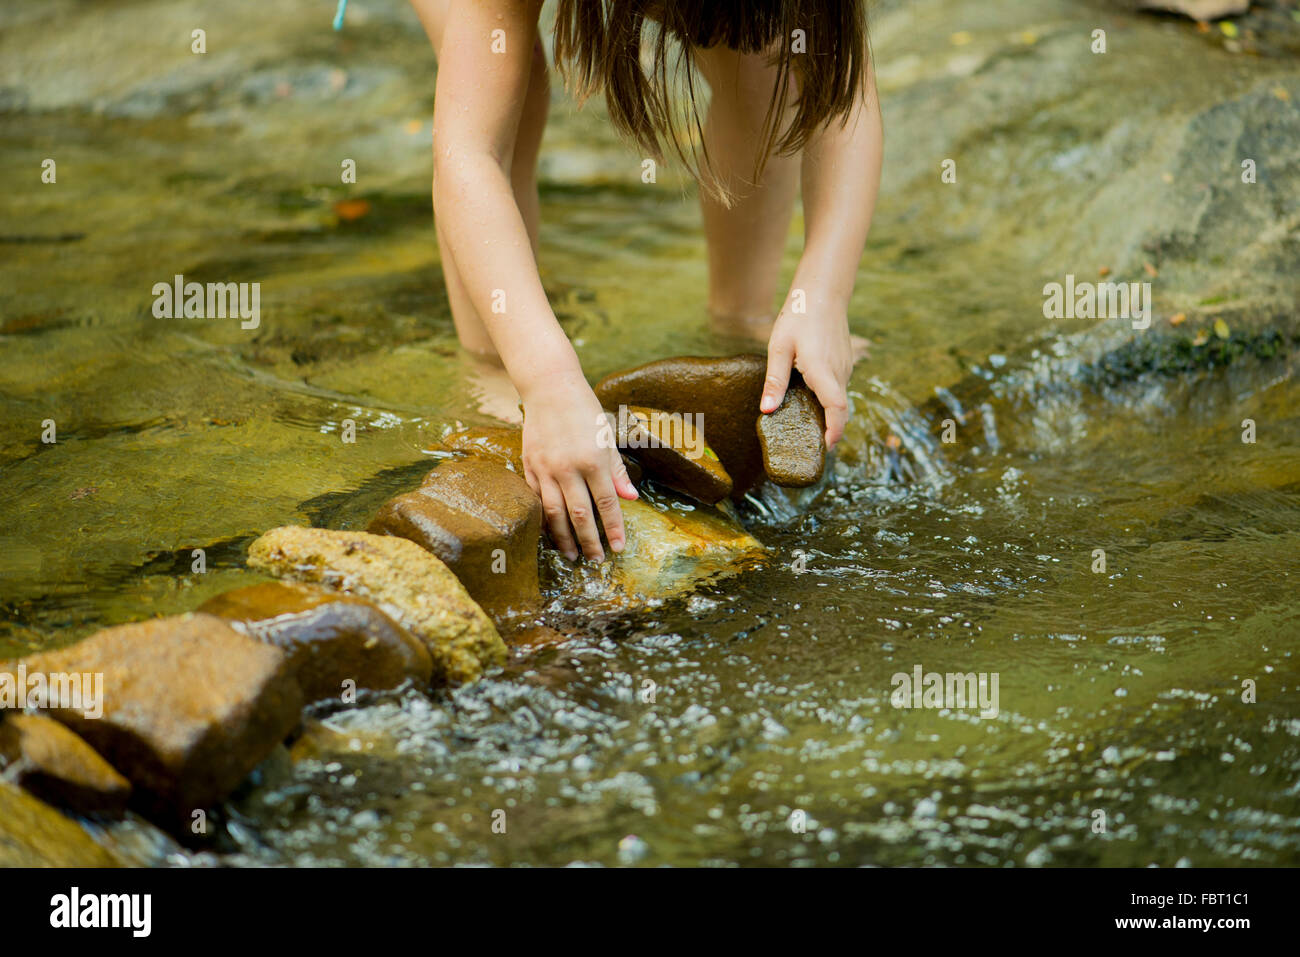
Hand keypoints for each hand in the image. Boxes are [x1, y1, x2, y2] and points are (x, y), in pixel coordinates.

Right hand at [520, 376, 637, 561]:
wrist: (550, 387)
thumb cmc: (584, 410)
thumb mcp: (607, 437)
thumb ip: (617, 470)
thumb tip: (630, 498)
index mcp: (593, 460)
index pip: (606, 504)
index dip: (613, 529)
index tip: (619, 548)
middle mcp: (568, 468)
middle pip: (579, 515)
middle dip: (589, 542)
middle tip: (596, 560)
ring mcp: (545, 469)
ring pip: (554, 513)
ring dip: (564, 538)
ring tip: (572, 555)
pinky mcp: (528, 466)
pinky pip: (537, 500)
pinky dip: (544, 520)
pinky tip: (550, 533)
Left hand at [760, 301, 854, 449]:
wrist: (823, 294)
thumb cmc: (798, 317)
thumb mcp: (779, 348)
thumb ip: (775, 380)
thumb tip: (767, 410)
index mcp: (822, 370)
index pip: (836, 408)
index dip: (834, 431)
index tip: (826, 447)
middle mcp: (839, 372)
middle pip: (839, 409)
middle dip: (829, 430)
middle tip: (810, 445)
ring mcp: (846, 368)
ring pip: (839, 399)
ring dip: (827, 414)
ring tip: (806, 424)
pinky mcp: (845, 363)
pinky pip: (838, 388)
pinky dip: (828, 399)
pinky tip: (809, 397)